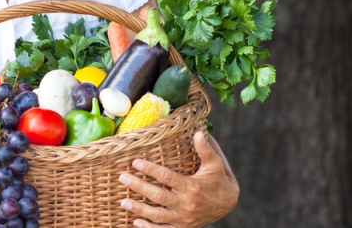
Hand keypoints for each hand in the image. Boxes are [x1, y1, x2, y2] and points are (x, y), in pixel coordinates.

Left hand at [118, 131, 238, 226]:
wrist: (227, 205)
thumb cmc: (218, 180)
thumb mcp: (214, 164)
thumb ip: (205, 150)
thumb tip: (197, 132)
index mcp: (192, 187)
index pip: (168, 178)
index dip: (151, 169)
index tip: (135, 162)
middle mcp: (186, 204)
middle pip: (159, 196)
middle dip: (139, 187)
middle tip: (123, 178)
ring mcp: (183, 218)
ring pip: (158, 215)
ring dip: (139, 209)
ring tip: (123, 201)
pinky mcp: (182, 227)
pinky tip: (135, 222)